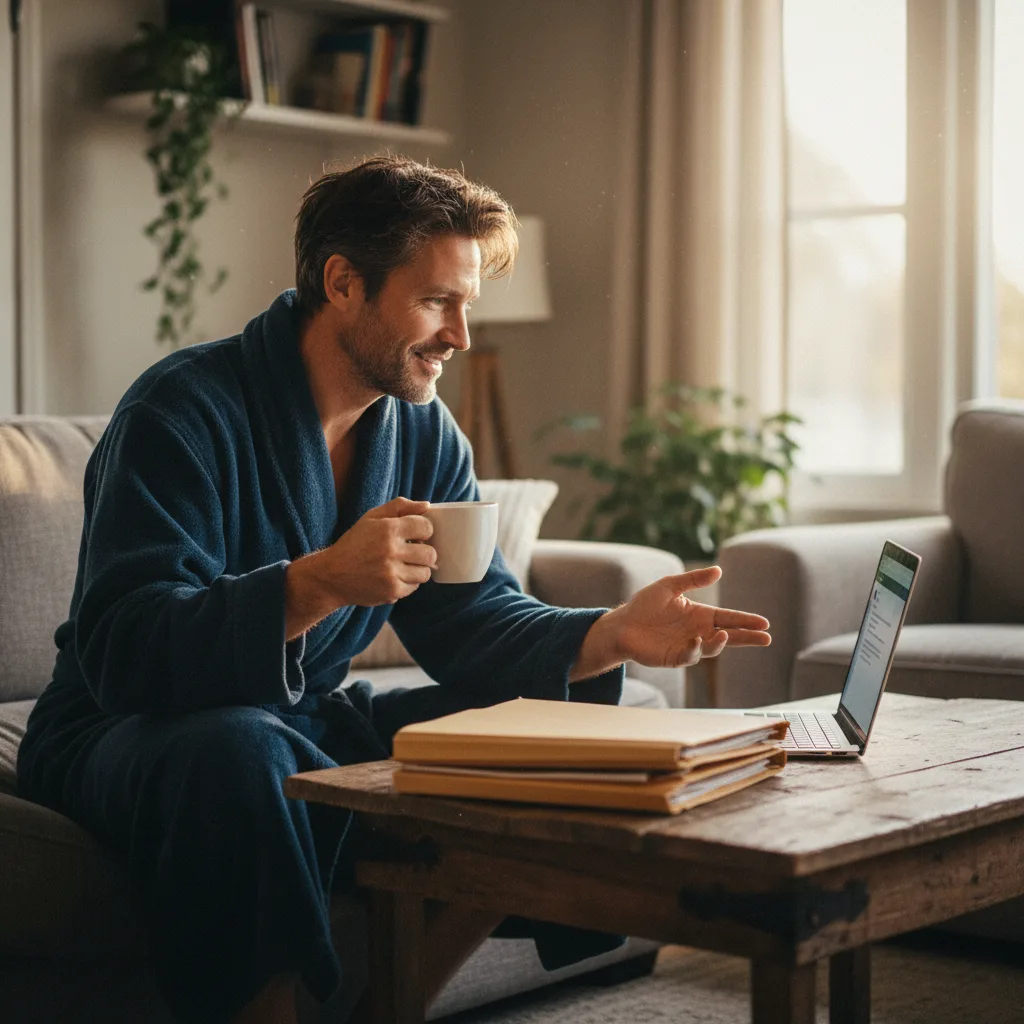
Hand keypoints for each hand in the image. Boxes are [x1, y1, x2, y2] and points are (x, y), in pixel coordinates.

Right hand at [284, 498, 434, 638]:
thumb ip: (400, 507)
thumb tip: (427, 505)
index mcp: (388, 529)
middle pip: (430, 553)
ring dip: (417, 569)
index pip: (426, 527)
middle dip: (424, 553)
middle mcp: (391, 551)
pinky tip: (394, 577)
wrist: (331, 576)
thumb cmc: (354, 544)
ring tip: (403, 566)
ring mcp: (391, 573)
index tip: (416, 535)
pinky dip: (408, 583)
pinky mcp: (391, 591)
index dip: (424, 531)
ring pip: (425, 573)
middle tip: (412, 553)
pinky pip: (415, 587)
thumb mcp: (371, 518)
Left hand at [569, 566, 770, 680]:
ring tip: (725, 635)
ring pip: (711, 648)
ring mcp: (688, 646)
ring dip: (720, 643)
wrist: (622, 623)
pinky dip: (695, 649)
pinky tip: (696, 641)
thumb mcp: (670, 586)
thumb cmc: (645, 605)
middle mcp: (699, 632)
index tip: (764, 622)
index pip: (729, 618)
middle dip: (748, 637)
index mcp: (700, 615)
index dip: (746, 620)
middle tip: (766, 638)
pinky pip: (689, 656)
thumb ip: (693, 580)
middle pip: (729, 636)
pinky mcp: (675, 657)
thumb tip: (719, 571)